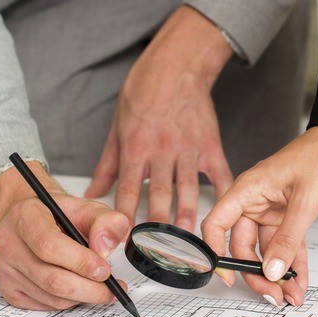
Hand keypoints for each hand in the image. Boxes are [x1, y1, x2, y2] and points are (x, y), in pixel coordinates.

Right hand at [0, 161, 130, 309]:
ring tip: (99, 287)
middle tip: (112, 288)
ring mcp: (5, 270)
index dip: (81, 262)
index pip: (50, 246)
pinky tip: (77, 288)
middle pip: (52, 279)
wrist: (26, 220)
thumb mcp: (85, 207)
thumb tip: (106, 248)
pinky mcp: (8, 290)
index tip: (104, 270)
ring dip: (82, 297)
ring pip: (52, 297)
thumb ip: (105, 221)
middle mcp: (9, 244)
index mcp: (25, 217)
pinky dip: (68, 302)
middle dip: (90, 289)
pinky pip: (45, 306)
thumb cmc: (55, 215)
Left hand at [85, 5, 234, 230]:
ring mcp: (188, 149)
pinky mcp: (209, 144)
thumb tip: (91, 192)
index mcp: (136, 148)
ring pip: (188, 190)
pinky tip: (226, 211)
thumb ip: (106, 165)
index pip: (128, 190)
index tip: (123, 239)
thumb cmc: (144, 92)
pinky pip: (219, 173)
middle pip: (159, 195)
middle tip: (159, 250)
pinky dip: (223, 193)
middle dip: (158, 225)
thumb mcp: (117, 128)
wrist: (175, 65)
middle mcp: (161, 152)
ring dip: (188, 218)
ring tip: (189, 242)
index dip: (125, 216)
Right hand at [202, 126, 317, 305]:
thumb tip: (272, 269)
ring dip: (277, 274)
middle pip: (242, 244)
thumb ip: (288, 237)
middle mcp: (255, 201)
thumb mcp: (305, 199)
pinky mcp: (290, 215)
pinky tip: (299, 281)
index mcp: (248, 189)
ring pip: (267, 249)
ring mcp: (272, 209)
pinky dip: (293, 263)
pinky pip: (287, 245)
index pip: (216, 224)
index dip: (215, 252)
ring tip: (290, 295)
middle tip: (273, 294)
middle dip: (257, 272)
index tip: (228, 277)